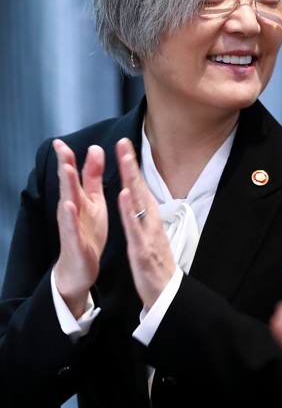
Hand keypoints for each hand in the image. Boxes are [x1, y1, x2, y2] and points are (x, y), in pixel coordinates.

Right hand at [53, 139, 107, 317]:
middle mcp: (72, 209)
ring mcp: (72, 225)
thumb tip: (95, 149)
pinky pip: (73, 227)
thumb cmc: (87, 231)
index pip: (73, 174)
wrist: (81, 266)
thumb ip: (93, 176)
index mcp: (79, 198)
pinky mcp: (76, 241)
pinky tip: (69, 206)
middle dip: (65, 165)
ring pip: (69, 203)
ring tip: (67, 169)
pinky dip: (71, 216)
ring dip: (68, 186)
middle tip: (61, 147)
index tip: (61, 140)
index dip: (68, 157)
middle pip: (68, 184)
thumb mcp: (93, 200)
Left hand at [116, 138, 175, 308]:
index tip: (125, 146)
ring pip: (138, 202)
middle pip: (139, 188)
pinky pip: (134, 227)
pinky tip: (123, 195)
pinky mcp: (142, 248)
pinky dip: (129, 210)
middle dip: (131, 164)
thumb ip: (145, 216)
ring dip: (130, 179)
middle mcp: (150, 221)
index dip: (131, 166)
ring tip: (123, 159)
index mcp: (149, 218)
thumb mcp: (150, 235)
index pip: (139, 187)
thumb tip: (140, 197)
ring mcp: (147, 233)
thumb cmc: (156, 265)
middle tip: (124, 142)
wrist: (166, 293)